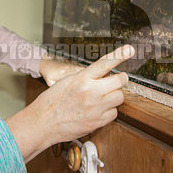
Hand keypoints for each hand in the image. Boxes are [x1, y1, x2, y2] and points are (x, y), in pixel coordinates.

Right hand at [6, 45, 133, 160]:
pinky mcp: (97, 122)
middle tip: (117, 79)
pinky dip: (110, 110)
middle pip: (119, 81)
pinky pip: (114, 113)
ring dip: (114, 95)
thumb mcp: (67, 81)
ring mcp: (95, 108)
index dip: (119, 55)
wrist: (43, 123)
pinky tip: (99, 109)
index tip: (129, 50)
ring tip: (103, 96)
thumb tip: (104, 74)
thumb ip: (86, 77)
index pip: (104, 63)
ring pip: (120, 97)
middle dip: (120, 79)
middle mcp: (90, 92)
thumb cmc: (52, 101)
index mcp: (81, 79)